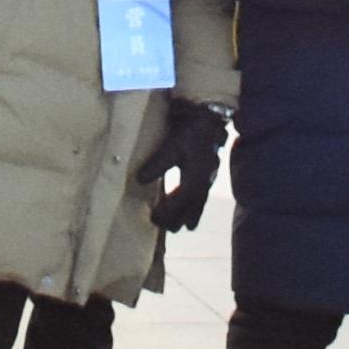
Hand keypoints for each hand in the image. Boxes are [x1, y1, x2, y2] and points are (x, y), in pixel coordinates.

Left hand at [133, 97, 227, 233]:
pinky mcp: (209, 173)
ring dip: (191, 215)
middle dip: (180, 219)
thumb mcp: (171, 146)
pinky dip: (196, 205)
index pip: (179, 201)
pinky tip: (192, 206)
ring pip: (199, 203)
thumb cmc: (189, 132)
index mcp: (194, 176)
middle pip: (191, 207)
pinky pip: (203, 195)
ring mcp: (209, 178)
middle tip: (168, 229)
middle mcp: (203, 181)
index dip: (167, 212)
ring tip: (184, 227)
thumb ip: (157, 164)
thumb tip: (139, 180)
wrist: (208, 119)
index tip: (154, 219)